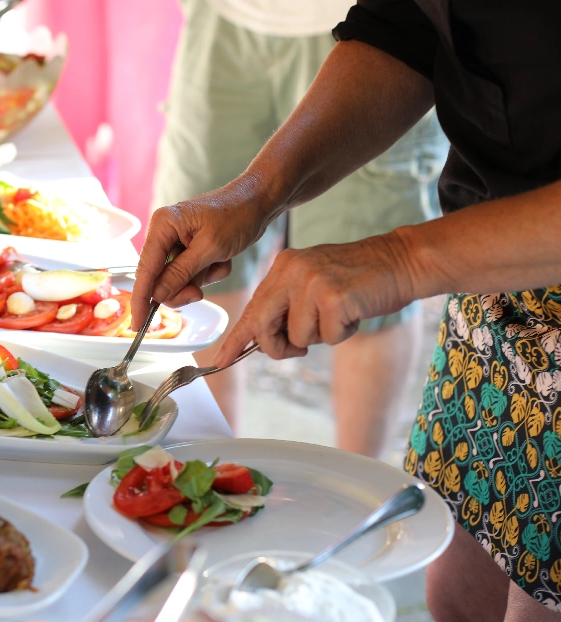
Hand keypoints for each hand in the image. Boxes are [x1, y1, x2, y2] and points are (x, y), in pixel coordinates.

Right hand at [131, 178, 273, 325]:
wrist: (259, 201)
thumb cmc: (238, 215)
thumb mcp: (210, 248)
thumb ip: (181, 273)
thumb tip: (157, 296)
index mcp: (163, 226)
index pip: (145, 270)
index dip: (141, 300)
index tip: (138, 325)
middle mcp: (165, 234)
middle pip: (160, 279)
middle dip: (182, 288)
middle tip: (198, 293)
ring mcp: (177, 243)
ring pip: (178, 280)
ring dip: (201, 279)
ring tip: (218, 263)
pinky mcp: (190, 250)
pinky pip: (193, 275)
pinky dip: (210, 273)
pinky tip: (223, 258)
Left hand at [214, 234, 417, 366]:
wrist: (402, 261)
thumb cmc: (358, 280)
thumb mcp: (314, 285)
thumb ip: (287, 307)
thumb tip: (262, 341)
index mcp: (283, 266)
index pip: (253, 307)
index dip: (237, 337)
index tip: (221, 358)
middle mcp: (292, 270)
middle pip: (263, 325)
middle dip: (276, 346)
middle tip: (297, 348)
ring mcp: (312, 282)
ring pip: (298, 336)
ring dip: (321, 336)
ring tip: (341, 313)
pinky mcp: (334, 297)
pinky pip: (327, 337)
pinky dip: (342, 334)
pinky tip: (354, 313)